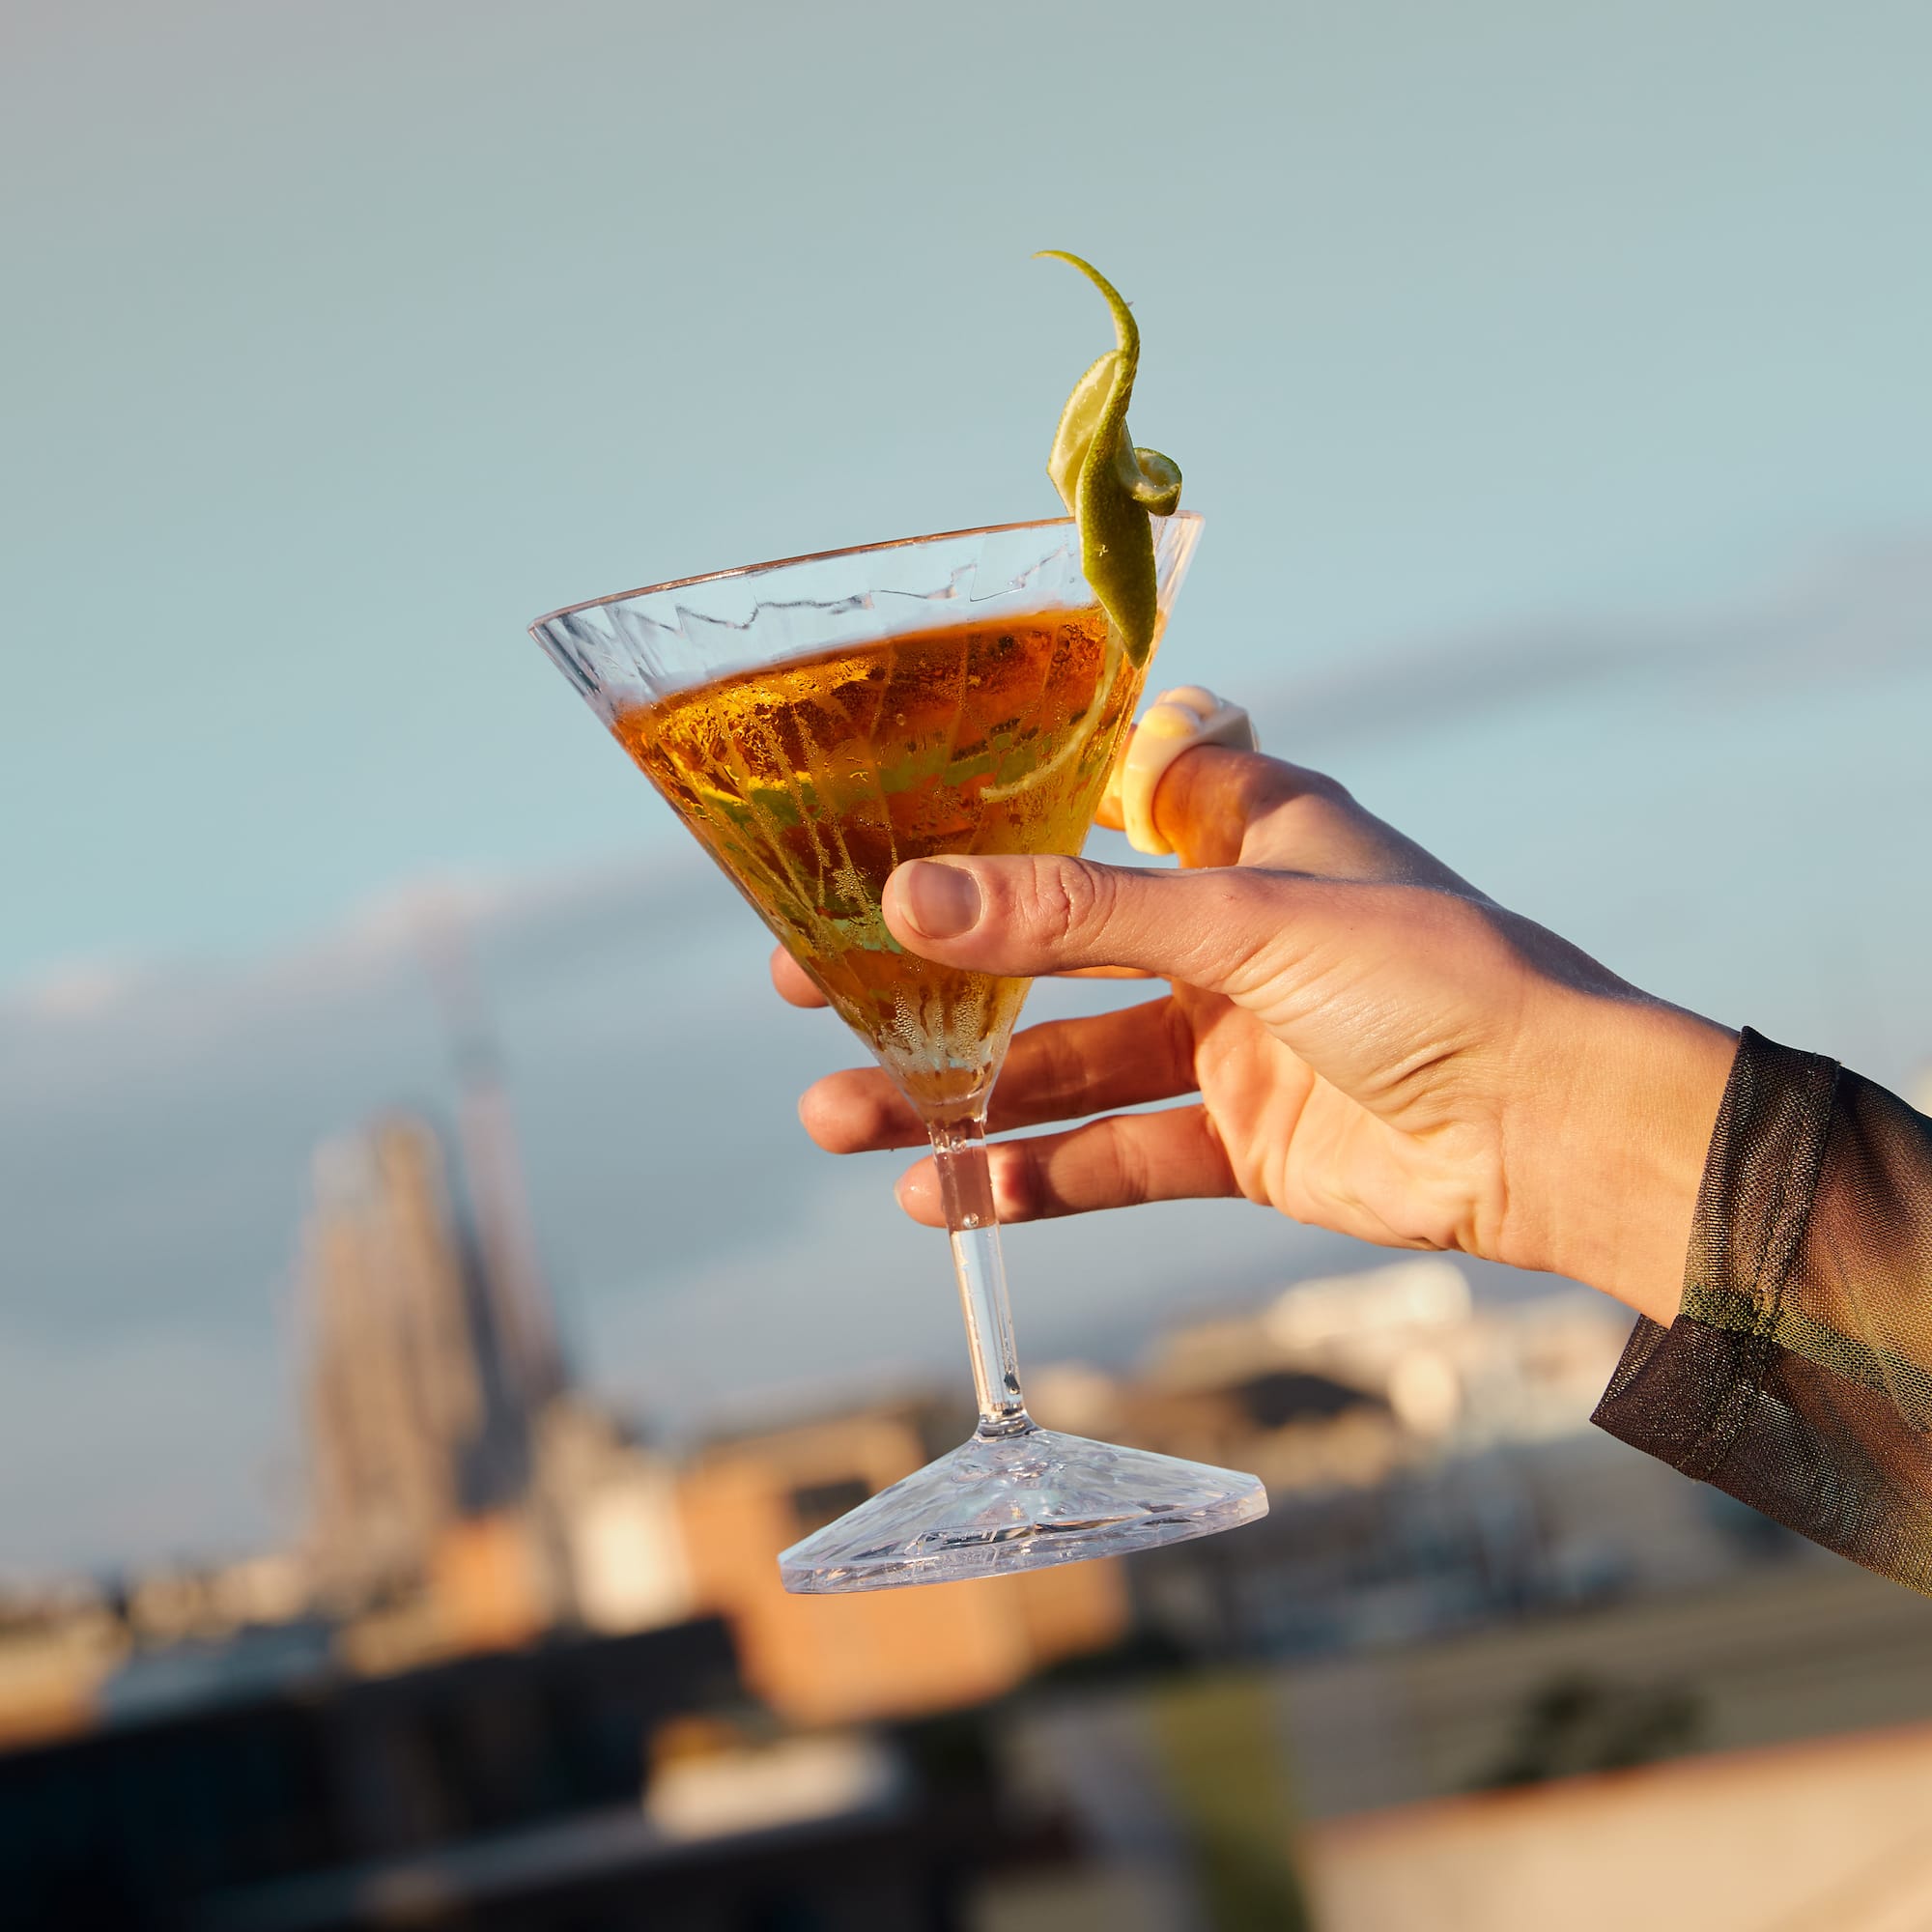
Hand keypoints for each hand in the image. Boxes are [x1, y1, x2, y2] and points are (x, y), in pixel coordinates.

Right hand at [775, 748, 1736, 1323]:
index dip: (983, 811)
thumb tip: (911, 896)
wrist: (1556, 1134)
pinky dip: (1031, 1178)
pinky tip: (940, 1197)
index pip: (1087, 799)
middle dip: (934, 971)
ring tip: (838, 1114)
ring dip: (955, 1094)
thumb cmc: (1434, 979)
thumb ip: (1078, 914)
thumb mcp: (1244, 922)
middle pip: (1047, 946)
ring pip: (1061, 1063)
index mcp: (1240, 831)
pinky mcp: (1236, 1140)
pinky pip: (1113, 1157)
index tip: (873, 825)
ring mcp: (1227, 1039)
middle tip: (811, 985)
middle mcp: (1223, 929)